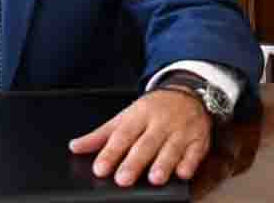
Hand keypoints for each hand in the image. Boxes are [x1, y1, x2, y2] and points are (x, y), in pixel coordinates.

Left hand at [69, 90, 212, 186]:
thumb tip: (75, 147)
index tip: (100, 168)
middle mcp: (159, 123)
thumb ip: (101, 135)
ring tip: (154, 179)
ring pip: (171, 148)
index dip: (110, 153)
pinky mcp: (198, 139)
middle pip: (145, 144)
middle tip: (122, 180)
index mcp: (138, 116)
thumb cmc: (152, 110)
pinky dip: (189, 162)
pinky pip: (195, 151)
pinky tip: (183, 173)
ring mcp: (180, 131)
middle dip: (134, 162)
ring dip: (163, 164)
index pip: (121, 135)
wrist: (187, 93)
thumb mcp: (124, 117)